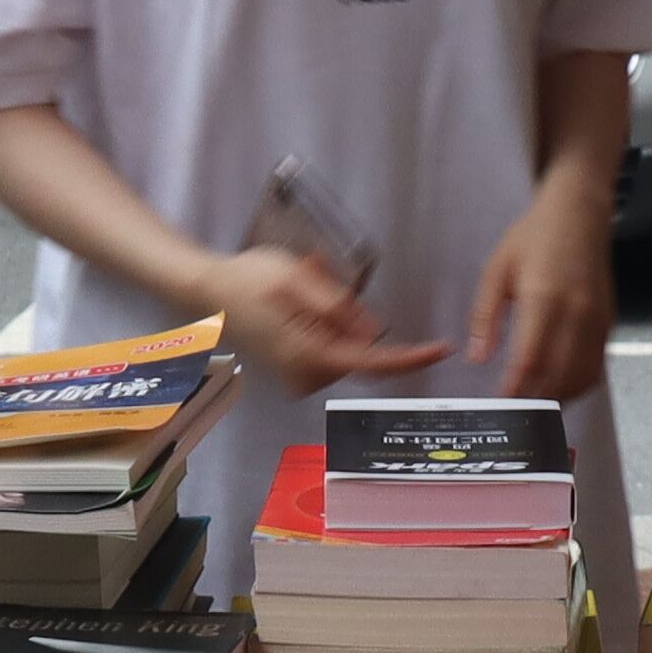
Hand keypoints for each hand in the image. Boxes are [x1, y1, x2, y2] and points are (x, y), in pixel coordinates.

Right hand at [203, 242, 448, 393]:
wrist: (210, 291)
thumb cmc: (249, 279)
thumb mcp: (297, 279)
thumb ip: (337, 307)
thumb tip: (374, 332)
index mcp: (309, 354)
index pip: (372, 362)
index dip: (409, 357)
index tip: (441, 349)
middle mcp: (307, 374)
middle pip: (360, 349)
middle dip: (350, 314)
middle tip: (317, 277)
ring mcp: (301, 375)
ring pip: (347, 347)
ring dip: (336, 315)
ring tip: (303, 286)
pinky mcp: (298, 369)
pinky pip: (331, 346)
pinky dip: (325, 323)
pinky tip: (298, 302)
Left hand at [463, 188, 616, 400]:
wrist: (579, 211)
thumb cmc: (534, 236)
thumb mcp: (496, 270)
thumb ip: (485, 316)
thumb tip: (477, 358)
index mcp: (544, 297)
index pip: (531, 358)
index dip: (515, 389)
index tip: (499, 406)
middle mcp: (577, 313)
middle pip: (559, 375)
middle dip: (535, 401)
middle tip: (514, 416)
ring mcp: (597, 320)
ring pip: (581, 376)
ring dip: (558, 398)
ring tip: (534, 409)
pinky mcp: (609, 323)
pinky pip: (596, 366)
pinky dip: (578, 385)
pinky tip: (558, 390)